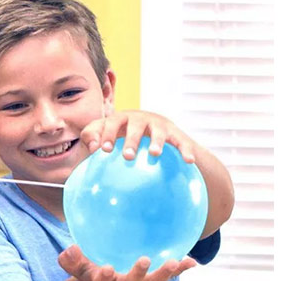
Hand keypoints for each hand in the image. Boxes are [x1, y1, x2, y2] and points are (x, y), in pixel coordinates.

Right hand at [57, 245, 195, 280]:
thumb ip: (70, 260)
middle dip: (138, 273)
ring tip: (177, 261)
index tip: (106, 269)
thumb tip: (70, 250)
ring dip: (166, 273)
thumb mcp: (75, 265)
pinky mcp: (151, 278)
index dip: (104, 277)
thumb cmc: (87, 269)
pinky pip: (168, 274)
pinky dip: (181, 269)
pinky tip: (193, 261)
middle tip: (144, 260)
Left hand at [80, 110, 197, 162]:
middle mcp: (140, 119)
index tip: (103, 150)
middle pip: (134, 125)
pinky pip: (181, 142)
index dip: (106, 133)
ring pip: (158, 131)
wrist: (155, 131)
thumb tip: (91, 148)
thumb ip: (93, 138)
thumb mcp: (107, 136)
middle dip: (131, 139)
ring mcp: (158, 125)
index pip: (111, 122)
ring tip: (154, 154)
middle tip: (127, 156)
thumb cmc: (123, 136)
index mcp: (121, 119)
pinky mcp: (175, 133)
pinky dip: (185, 150)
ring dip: (156, 142)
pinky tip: (189, 161)